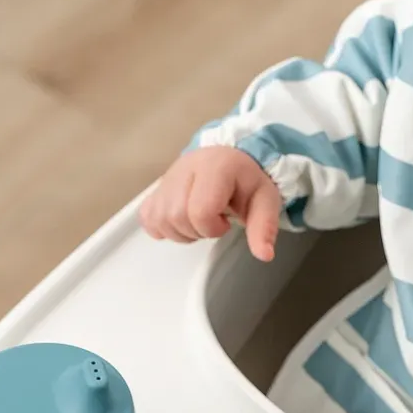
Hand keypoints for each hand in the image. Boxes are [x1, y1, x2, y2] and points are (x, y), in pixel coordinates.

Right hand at [140, 146, 280, 261]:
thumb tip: (264, 254)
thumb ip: (264, 227)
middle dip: (196, 231)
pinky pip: (147, 216)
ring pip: (159, 219)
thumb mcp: (265, 201)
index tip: (226, 222)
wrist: (230, 158)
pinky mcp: (156, 188)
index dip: (212, 227)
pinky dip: (162, 227)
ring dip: (180, 231)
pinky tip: (180, 221)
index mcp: (214, 167)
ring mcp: (166, 178)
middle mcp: (184, 168)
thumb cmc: (246, 181)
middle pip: (176, 217)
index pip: (199, 210)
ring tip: (198, 221)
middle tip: (213, 223)